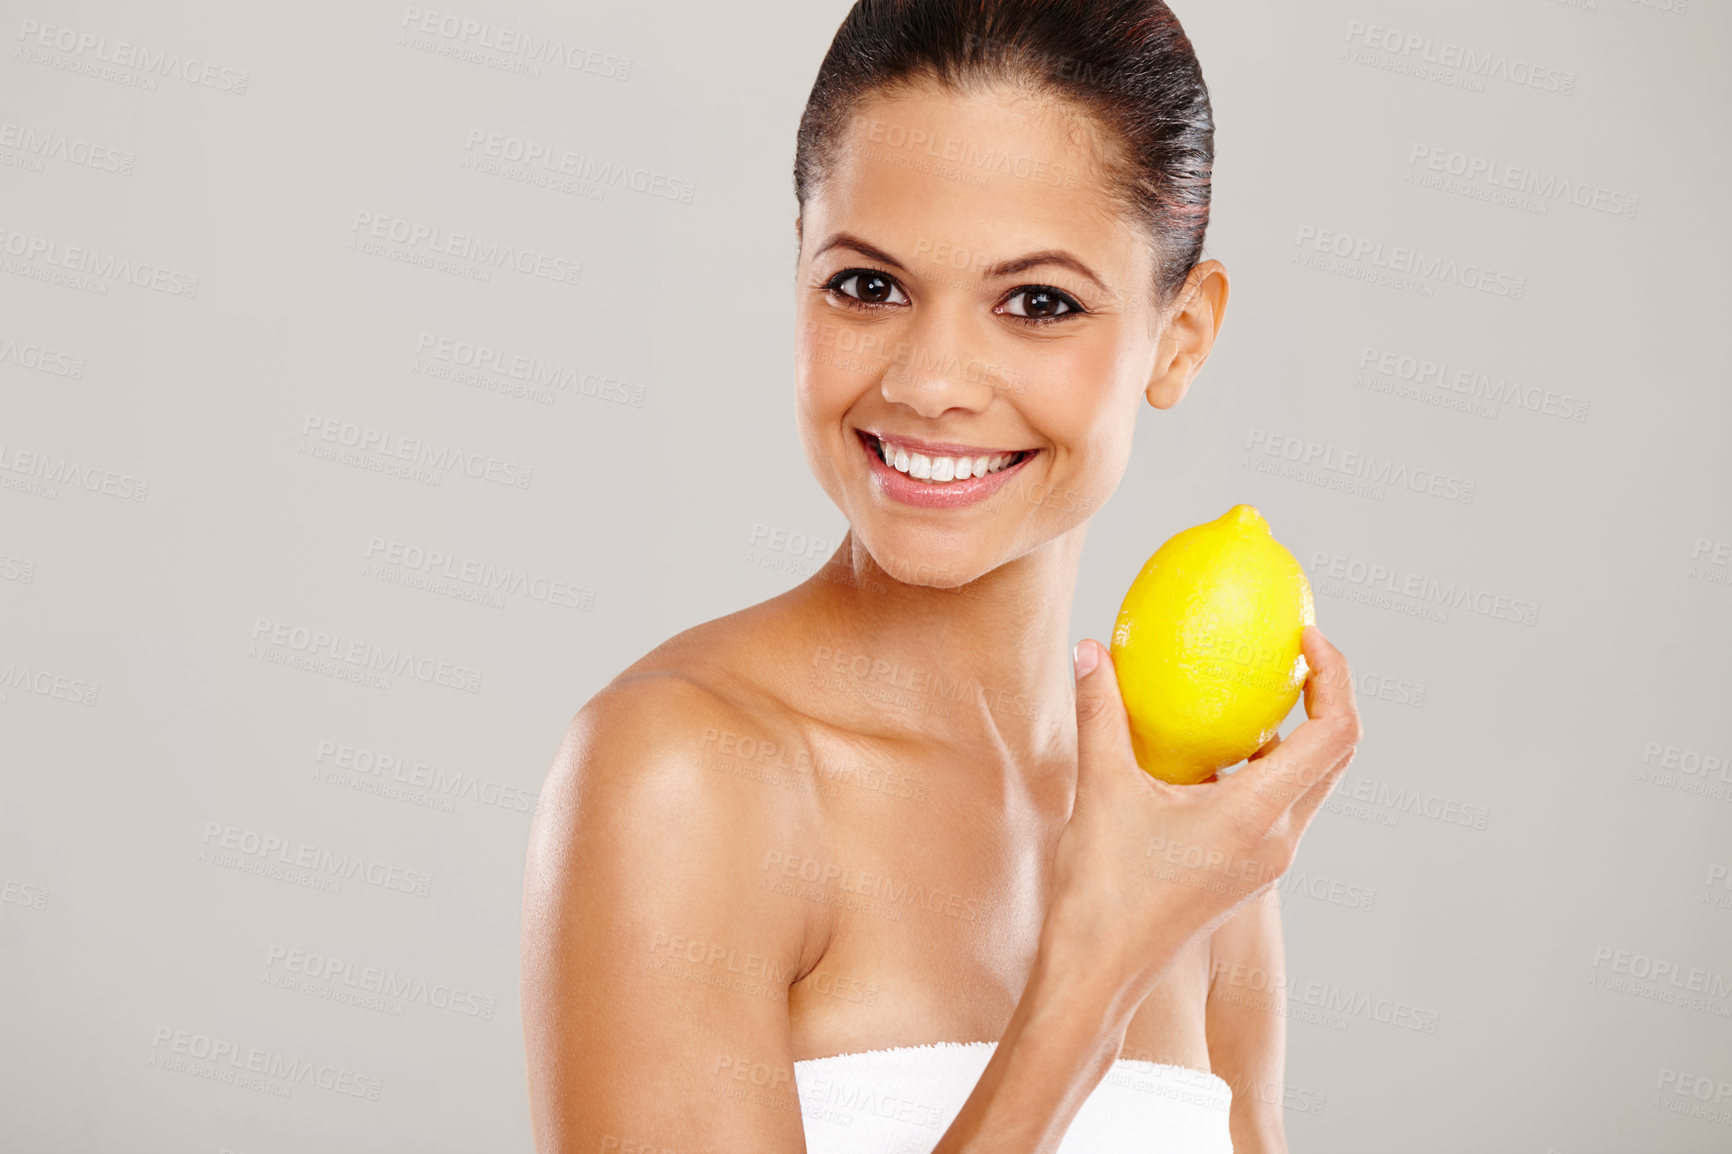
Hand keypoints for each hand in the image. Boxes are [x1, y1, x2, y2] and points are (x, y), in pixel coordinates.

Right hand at [1040, 625, 1362, 1003]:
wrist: (1099, 974)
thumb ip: (1100, 713)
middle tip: (1290, 657)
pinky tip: (1209, 753)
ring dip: (1293, 735)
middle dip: (1325, 699)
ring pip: (1306, 784)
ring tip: (1249, 696)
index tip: (1307, 639)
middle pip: (1335, 757)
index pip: (1333, 735)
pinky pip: (1274, 807)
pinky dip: (1261, 768)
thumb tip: (1091, 650)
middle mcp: (1277, 841)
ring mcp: (1265, 862)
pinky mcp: (1245, 872)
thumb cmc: (1102, 891)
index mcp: (1258, 816)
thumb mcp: (1100, 789)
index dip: (1336, 678)